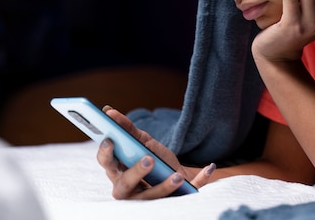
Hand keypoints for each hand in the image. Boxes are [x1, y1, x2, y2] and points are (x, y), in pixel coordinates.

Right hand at [96, 107, 214, 199]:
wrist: (179, 176)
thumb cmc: (154, 159)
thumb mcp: (143, 142)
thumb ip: (127, 129)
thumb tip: (110, 112)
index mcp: (119, 172)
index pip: (107, 165)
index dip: (105, 154)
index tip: (110, 140)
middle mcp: (130, 189)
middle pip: (125, 185)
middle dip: (136, 173)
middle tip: (149, 159)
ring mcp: (150, 199)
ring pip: (152, 198)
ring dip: (165, 187)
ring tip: (176, 176)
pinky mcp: (173, 202)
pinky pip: (185, 196)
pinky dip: (198, 181)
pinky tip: (208, 168)